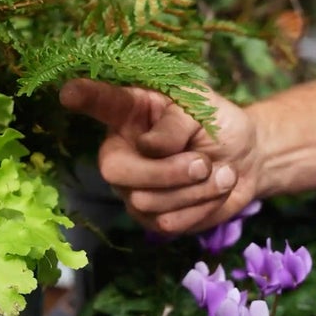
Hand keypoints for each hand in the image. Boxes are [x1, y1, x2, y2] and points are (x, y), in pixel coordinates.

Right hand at [59, 78, 262, 233]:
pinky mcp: (149, 218)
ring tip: (220, 173)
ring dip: (195, 190)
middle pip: (114, 170)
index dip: (84, 97)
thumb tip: (149, 148)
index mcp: (130, 112)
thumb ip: (174, 123)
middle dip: (164, 173)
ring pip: (146, 201)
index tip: (68, 92)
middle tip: (202, 164)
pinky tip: (212, 191)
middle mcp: (120, 150)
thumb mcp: (203, 109)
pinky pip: (167, 223)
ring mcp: (130, 187)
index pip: (102, 102)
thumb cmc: (218, 125)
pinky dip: (200, 208)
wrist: (247, 161)